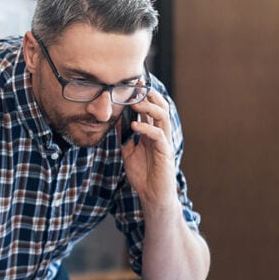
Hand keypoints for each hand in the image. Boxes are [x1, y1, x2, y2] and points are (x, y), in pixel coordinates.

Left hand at [121, 89, 177, 206]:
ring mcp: (164, 143)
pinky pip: (158, 136)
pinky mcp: (165, 153)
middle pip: (161, 107)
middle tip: (136, 86)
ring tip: (135, 102)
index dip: (144, 95)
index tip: (133, 83)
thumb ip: (123, 136)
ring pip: (163, 117)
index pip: (151, 108)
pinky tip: (135, 125)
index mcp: (153, 133)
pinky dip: (146, 128)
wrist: (152, 196)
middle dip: (149, 95)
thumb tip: (113, 120)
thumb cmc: (142, 175)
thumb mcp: (127, 151)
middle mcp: (160, 134)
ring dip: (149, 107)